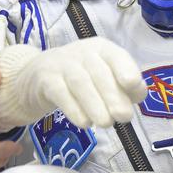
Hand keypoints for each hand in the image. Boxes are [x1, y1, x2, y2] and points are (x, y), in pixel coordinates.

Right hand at [0, 38, 147, 129]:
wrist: (35, 77)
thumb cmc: (80, 78)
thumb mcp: (103, 77)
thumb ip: (123, 87)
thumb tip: (137, 97)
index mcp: (102, 49)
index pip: (116, 55)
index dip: (126, 68)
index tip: (133, 84)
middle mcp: (83, 52)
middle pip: (99, 71)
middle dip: (113, 94)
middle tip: (124, 116)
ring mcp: (62, 64)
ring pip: (80, 82)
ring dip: (95, 104)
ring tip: (106, 123)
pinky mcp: (45, 80)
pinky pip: (60, 93)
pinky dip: (74, 109)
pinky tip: (85, 123)